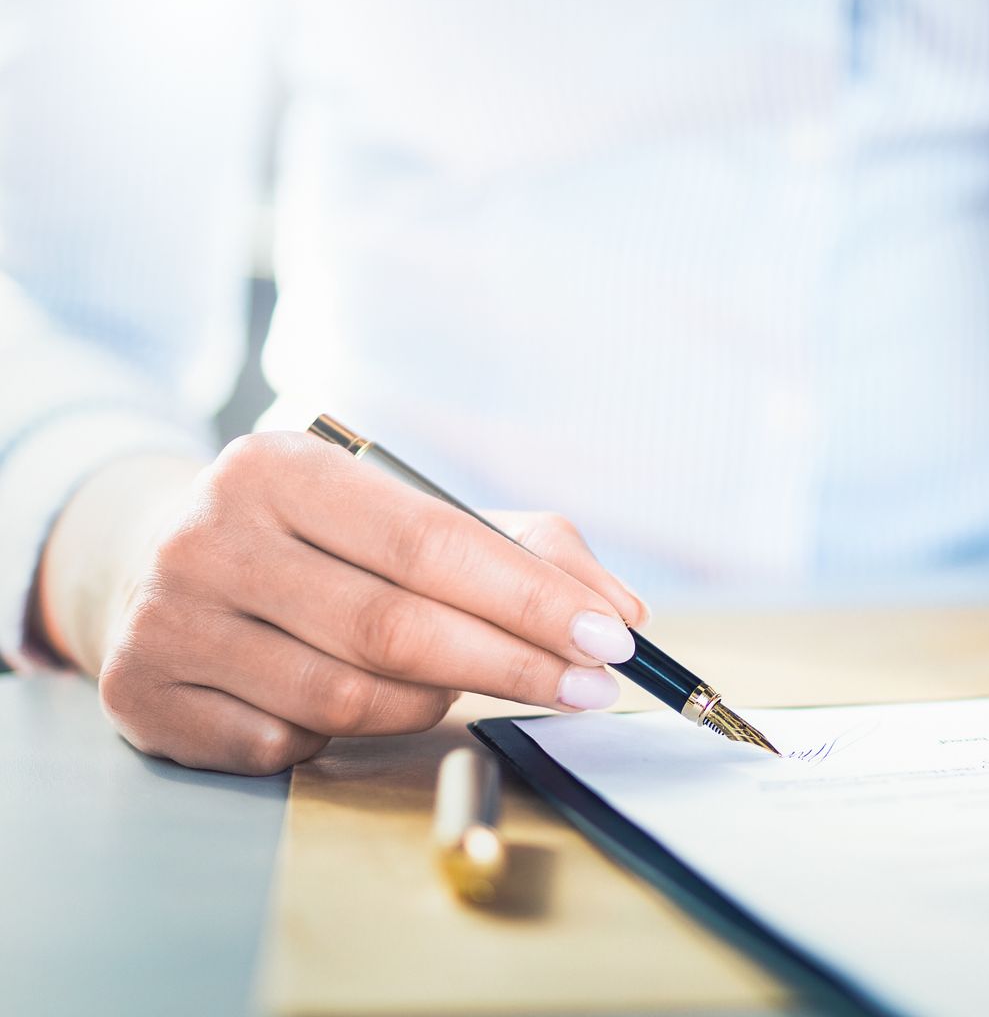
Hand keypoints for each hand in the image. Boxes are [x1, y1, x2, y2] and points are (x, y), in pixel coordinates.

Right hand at [39, 432, 646, 774]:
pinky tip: (348, 703)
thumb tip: (620, 614)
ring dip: (428, 704)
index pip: (431, 544)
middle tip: (588, 689)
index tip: (609, 640)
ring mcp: (168, 620)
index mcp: (280, 468)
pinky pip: (288, 742)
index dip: (530, 600)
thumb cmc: (316, 541)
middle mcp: (210, 538)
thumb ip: (523, 550)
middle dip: (512, 665)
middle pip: (394, 628)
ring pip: (347, 698)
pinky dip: (339, 735)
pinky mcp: (146, 697)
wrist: (149, 563)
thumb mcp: (405, 511)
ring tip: (457, 686)